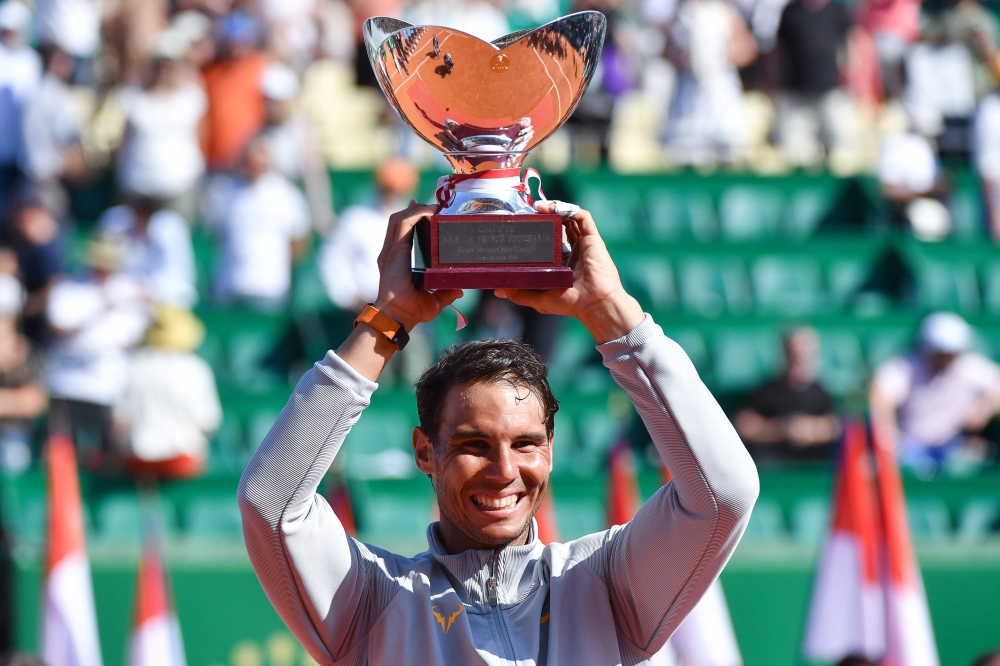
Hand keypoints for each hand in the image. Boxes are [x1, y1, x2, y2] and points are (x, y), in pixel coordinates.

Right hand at [373, 201, 462, 330]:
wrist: (398, 316)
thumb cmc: (412, 310)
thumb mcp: (435, 300)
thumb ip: (446, 292)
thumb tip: (460, 290)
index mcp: (398, 260)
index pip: (402, 230)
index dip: (414, 216)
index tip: (429, 210)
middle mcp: (392, 252)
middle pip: (400, 219)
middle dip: (416, 208)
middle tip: (437, 205)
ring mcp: (391, 250)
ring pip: (399, 218)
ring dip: (416, 208)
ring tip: (434, 206)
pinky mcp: (393, 250)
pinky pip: (403, 223)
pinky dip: (416, 213)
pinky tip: (430, 210)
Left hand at [494, 203, 643, 342]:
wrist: (594, 304)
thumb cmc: (570, 304)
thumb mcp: (539, 299)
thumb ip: (520, 294)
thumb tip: (498, 291)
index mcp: (563, 264)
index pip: (549, 241)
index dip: (538, 231)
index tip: (522, 225)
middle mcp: (574, 251)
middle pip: (559, 226)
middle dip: (545, 216)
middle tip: (529, 212)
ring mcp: (584, 244)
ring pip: (570, 218)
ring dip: (555, 209)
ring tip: (538, 207)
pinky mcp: (593, 238)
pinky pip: (583, 217)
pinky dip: (569, 209)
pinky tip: (554, 208)